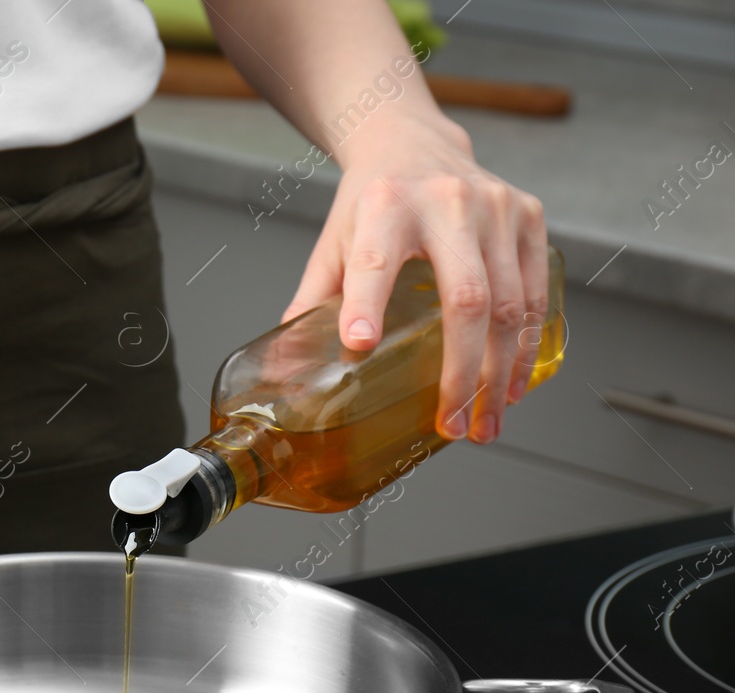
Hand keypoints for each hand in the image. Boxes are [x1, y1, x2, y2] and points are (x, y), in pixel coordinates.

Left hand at [282, 113, 548, 443]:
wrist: (413, 139)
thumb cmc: (371, 201)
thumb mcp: (333, 243)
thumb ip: (312, 303)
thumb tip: (284, 369)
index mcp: (384, 206)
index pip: (374, 261)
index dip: (367, 304)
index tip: (360, 345)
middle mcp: (446, 201)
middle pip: (465, 299)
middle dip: (462, 373)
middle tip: (452, 425)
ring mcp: (495, 207)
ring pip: (509, 305)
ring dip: (500, 373)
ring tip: (485, 422)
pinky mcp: (528, 214)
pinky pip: (535, 292)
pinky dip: (526, 345)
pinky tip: (513, 383)